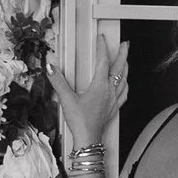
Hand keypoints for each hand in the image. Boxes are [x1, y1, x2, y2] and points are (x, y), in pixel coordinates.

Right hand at [49, 36, 126, 151]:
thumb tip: (51, 68)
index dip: (102, 47)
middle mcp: (110, 91)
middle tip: (126, 44)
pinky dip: (125, 84)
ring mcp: (114, 99)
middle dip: (123, 54)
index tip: (101, 38)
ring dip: (126, 67)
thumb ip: (58, 82)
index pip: (103, 61)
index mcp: (100, 86)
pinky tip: (124, 84)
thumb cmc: (80, 122)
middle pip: (120, 67)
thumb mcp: (66, 99)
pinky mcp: (114, 108)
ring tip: (126, 60)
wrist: (88, 139)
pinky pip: (124, 92)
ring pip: (124, 79)